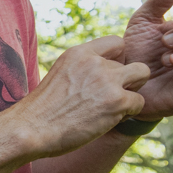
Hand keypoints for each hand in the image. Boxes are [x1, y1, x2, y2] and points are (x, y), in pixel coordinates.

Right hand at [17, 35, 150, 156]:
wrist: (30, 129)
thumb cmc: (41, 111)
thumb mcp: (59, 76)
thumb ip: (82, 70)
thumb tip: (102, 77)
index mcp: (78, 53)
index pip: (116, 42)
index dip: (117, 60)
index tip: (107, 77)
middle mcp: (94, 61)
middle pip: (131, 60)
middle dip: (127, 78)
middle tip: (112, 95)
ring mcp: (107, 80)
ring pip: (142, 74)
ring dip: (133, 91)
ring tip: (115, 106)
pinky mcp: (116, 101)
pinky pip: (139, 102)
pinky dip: (129, 113)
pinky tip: (110, 120)